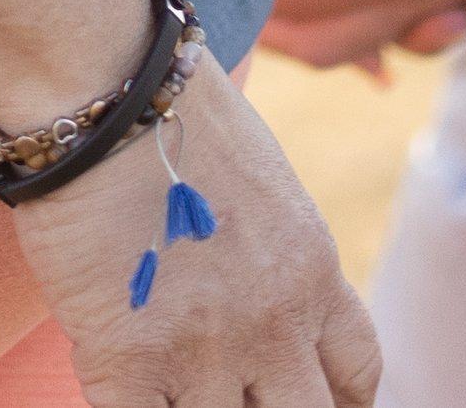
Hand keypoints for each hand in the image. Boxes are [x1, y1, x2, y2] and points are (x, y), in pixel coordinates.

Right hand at [0, 48, 376, 407]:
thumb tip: (249, 267)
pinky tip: (122, 385)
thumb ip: (269, 243)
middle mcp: (274, 323)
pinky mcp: (128, 363)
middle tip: (243, 397)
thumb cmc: (170, 107)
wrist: (107, 90)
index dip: (342, 405)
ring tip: (172, 378)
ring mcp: (204, 351)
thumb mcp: (261, 178)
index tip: (321, 404)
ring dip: (196, 407)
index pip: (357, 372)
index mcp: (312, 272)